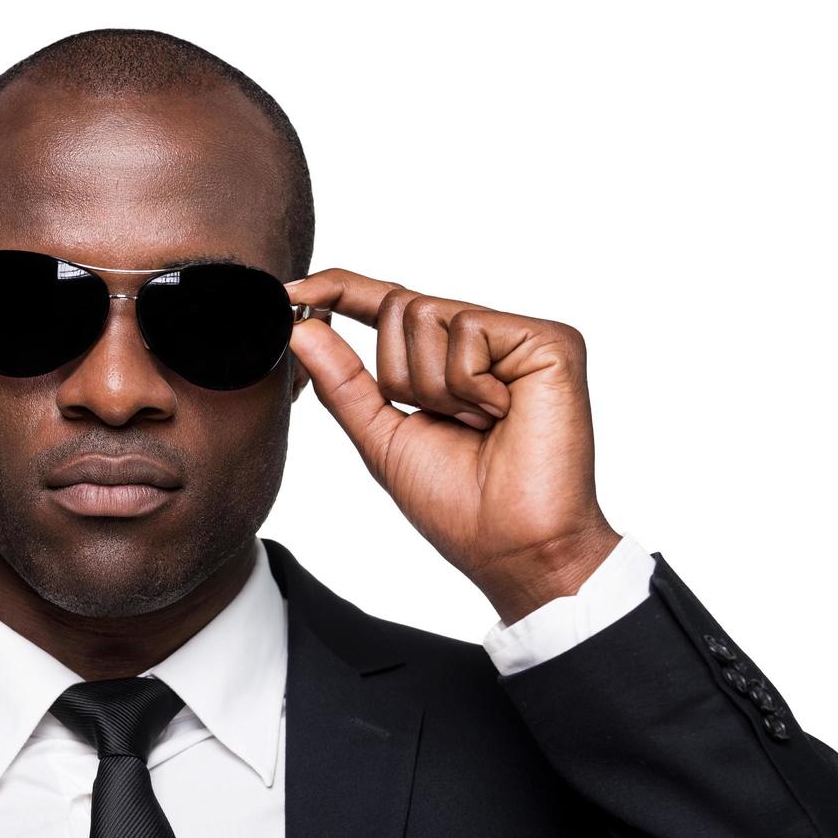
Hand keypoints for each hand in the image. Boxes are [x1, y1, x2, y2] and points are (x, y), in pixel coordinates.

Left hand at [286, 270, 620, 624]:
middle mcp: (485, 339)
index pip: (385, 304)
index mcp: (448, 359)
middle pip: (398, 306)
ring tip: (478, 425)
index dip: (339, 291)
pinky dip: (469, 385)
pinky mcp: (549, 339)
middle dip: (400, 375)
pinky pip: (468, 330)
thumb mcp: (380, 436)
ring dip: (435, 387)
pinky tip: (502, 415)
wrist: (512, 547)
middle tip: (447, 424)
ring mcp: (518, 336)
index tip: (289, 292)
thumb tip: (299, 326)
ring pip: (426, 314)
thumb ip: (342, 380)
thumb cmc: (456, 504)